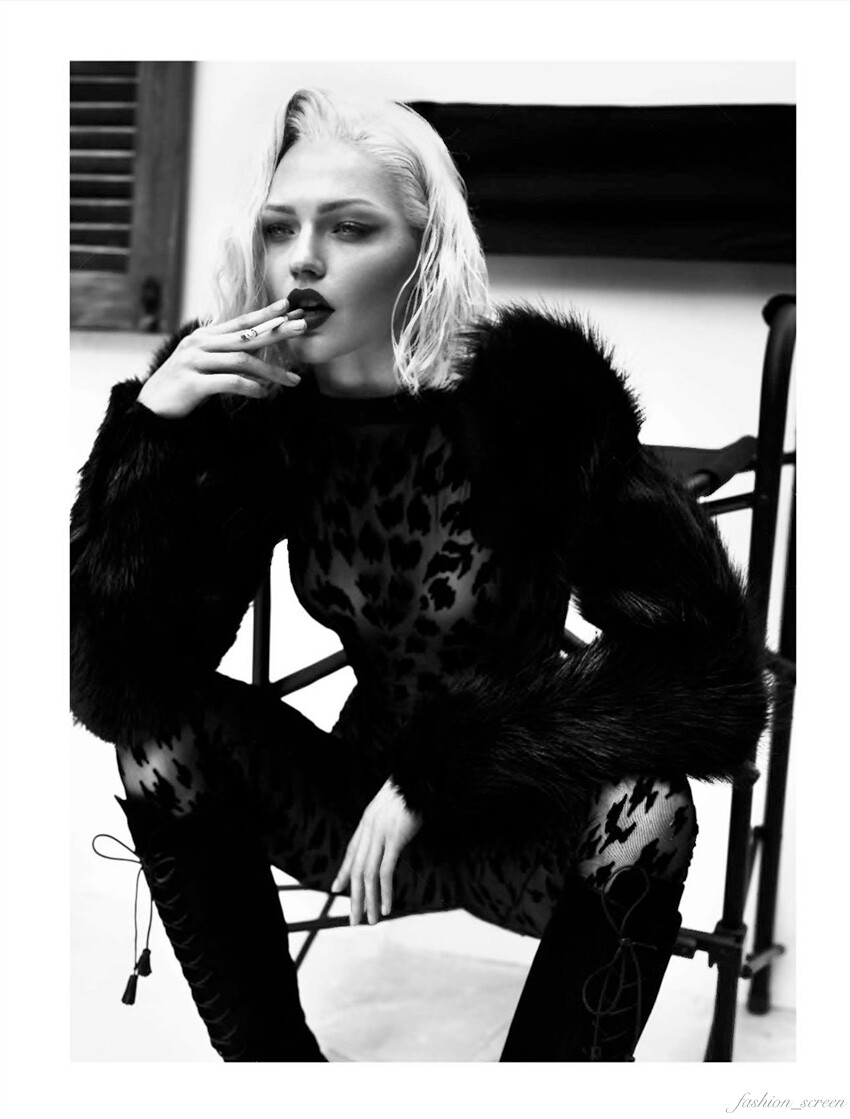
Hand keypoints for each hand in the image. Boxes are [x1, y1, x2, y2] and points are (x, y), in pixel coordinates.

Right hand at [137, 298, 307, 417]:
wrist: (151, 407)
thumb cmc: (184, 386)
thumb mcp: (205, 365)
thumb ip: (227, 355)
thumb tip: (257, 353)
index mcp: (204, 337)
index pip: (240, 321)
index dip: (265, 314)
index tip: (289, 307)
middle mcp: (199, 344)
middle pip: (246, 336)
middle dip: (276, 331)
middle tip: (303, 327)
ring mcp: (195, 362)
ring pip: (241, 361)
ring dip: (270, 371)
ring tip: (292, 381)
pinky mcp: (193, 384)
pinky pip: (228, 382)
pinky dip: (249, 387)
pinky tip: (263, 393)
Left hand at [331, 779, 421, 925]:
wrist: (421, 776)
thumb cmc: (412, 790)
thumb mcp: (393, 805)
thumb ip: (386, 821)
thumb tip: (388, 834)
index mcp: (367, 820)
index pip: (351, 852)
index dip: (344, 872)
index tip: (336, 889)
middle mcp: (369, 828)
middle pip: (357, 869)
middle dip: (354, 897)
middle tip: (353, 919)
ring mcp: (381, 833)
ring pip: (368, 875)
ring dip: (368, 900)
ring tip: (368, 920)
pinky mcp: (395, 838)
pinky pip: (385, 871)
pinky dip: (383, 892)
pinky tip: (385, 907)